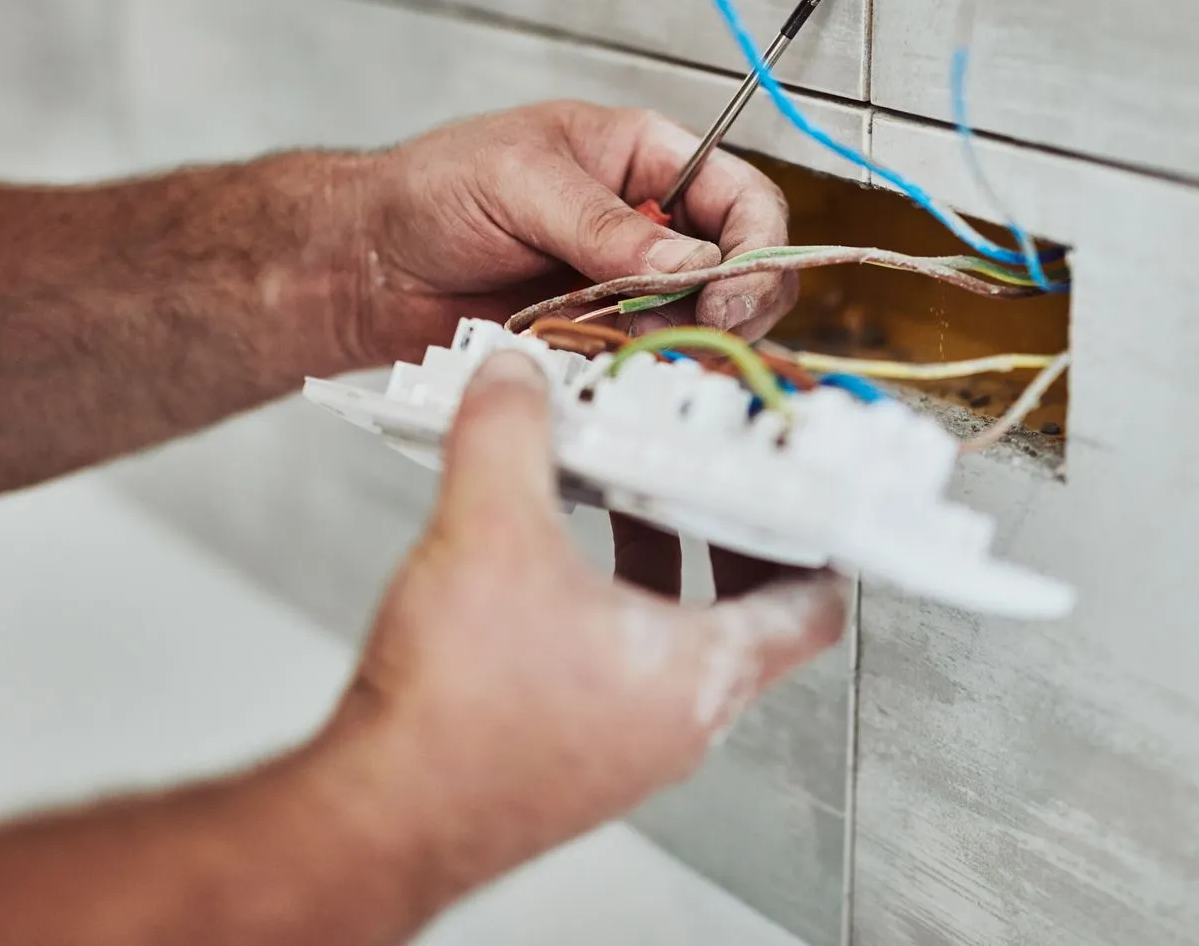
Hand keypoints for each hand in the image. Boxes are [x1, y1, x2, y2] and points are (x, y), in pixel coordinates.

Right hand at [319, 351, 848, 902]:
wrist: (374, 819)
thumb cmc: (453, 717)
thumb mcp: (490, 530)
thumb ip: (510, 434)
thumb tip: (518, 378)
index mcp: (700, 676)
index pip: (814, 608)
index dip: (824, 538)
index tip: (812, 489)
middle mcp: (678, 723)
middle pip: (748, 615)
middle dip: (727, 531)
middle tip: (710, 470)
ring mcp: (624, 748)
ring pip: (675, 640)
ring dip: (660, 564)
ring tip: (624, 495)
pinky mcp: (569, 756)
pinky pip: (618, 668)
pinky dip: (607, 606)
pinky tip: (547, 565)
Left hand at [346, 101, 797, 361]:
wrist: (367, 264)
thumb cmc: (431, 191)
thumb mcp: (519, 182)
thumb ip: (604, 224)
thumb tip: (688, 261)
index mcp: (647, 158)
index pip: (745, 199)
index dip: (757, 247)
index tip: (728, 291)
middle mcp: (653, 224)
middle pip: (743, 272)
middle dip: (731, 307)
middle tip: (694, 332)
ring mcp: (631, 288)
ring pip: (703, 327)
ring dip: (678, 343)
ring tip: (622, 340)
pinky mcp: (602, 339)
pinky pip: (648, 363)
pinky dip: (636, 371)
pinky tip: (598, 362)